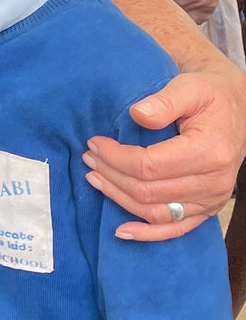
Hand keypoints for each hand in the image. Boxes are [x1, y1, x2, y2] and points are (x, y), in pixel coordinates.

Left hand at [84, 63, 245, 238]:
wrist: (238, 109)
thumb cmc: (211, 96)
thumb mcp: (190, 86)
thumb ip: (164, 100)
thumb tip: (136, 113)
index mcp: (209, 151)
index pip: (149, 165)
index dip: (116, 157)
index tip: (95, 143)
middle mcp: (213, 182)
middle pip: (148, 190)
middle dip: (111, 174)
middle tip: (89, 158)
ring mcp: (212, 200)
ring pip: (155, 211)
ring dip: (119, 198)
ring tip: (95, 178)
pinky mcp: (208, 209)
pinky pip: (176, 229)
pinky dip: (147, 234)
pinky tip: (122, 231)